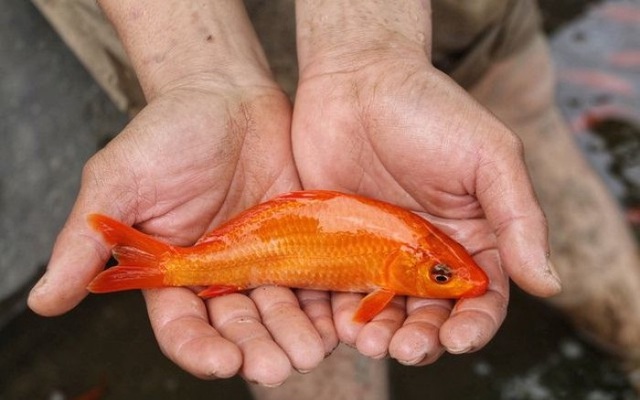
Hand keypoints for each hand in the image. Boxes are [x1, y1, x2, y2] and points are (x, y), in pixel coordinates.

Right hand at [28, 0, 332, 385]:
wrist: (227, 94)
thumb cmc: (167, 131)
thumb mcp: (119, 179)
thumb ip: (88, 240)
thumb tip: (43, 302)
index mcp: (174, 270)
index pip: (182, 325)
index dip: (199, 348)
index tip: (223, 363)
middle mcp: (220, 272)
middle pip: (238, 326)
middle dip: (257, 349)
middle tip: (278, 367)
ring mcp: (264, 258)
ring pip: (280, 310)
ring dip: (295, 335)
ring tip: (312, 351)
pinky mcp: (301, 239)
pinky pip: (315, 279)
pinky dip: (325, 304)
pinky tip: (339, 320)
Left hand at [293, 0, 560, 364]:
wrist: (357, 80)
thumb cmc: (429, 110)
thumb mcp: (489, 157)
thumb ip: (518, 220)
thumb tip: (549, 285)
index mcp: (471, 236)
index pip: (482, 296)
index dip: (475, 324)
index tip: (459, 338)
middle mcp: (427, 252)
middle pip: (431, 314)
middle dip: (423, 338)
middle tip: (407, 349)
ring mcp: (380, 252)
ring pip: (386, 311)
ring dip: (384, 336)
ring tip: (373, 344)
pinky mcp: (340, 245)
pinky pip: (342, 291)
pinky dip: (344, 315)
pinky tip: (341, 325)